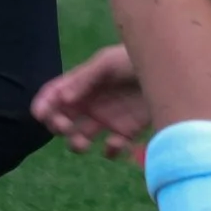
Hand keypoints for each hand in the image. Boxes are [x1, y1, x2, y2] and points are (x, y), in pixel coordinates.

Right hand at [34, 41, 152, 160]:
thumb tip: (63, 100)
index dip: (43, 105)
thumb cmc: (135, 60)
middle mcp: (91, 103)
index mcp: (82, 84)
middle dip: (57, 126)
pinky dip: (109, 150)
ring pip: (80, 139)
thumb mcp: (108, 63)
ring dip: (76, 144)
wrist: (171, 70)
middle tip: (64, 127)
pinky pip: (110, 148)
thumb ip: (84, 80)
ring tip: (83, 143)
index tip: (40, 115)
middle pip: (61, 120)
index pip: (54, 95)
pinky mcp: (127, 132)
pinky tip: (116, 142)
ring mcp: (108, 119)